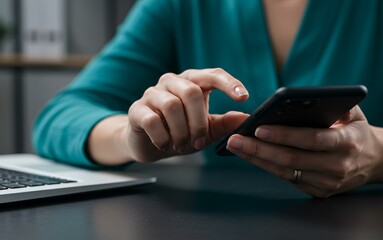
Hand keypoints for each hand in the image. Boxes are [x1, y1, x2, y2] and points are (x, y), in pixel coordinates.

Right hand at [125, 68, 249, 161]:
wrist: (148, 144)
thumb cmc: (180, 132)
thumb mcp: (206, 130)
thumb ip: (224, 123)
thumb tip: (246, 119)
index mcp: (192, 82)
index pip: (212, 74)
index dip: (228, 83)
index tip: (244, 97)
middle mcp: (172, 82)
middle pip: (191, 92)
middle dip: (199, 122)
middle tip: (199, 142)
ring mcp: (152, 93)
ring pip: (172, 106)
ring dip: (181, 132)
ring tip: (181, 144)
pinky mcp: (137, 109)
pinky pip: (152, 120)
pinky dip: (163, 137)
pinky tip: (165, 144)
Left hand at [226, 106, 382, 197]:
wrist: (376, 161)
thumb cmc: (358, 132)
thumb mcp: (354, 113)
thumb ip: (335, 102)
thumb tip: (304, 96)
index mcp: (347, 143)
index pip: (311, 139)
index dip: (284, 135)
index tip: (259, 128)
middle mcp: (337, 166)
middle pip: (292, 159)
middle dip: (260, 149)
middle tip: (235, 138)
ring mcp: (327, 183)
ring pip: (286, 172)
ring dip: (258, 159)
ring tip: (237, 146)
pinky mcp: (319, 191)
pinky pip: (288, 178)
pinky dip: (267, 166)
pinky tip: (252, 155)